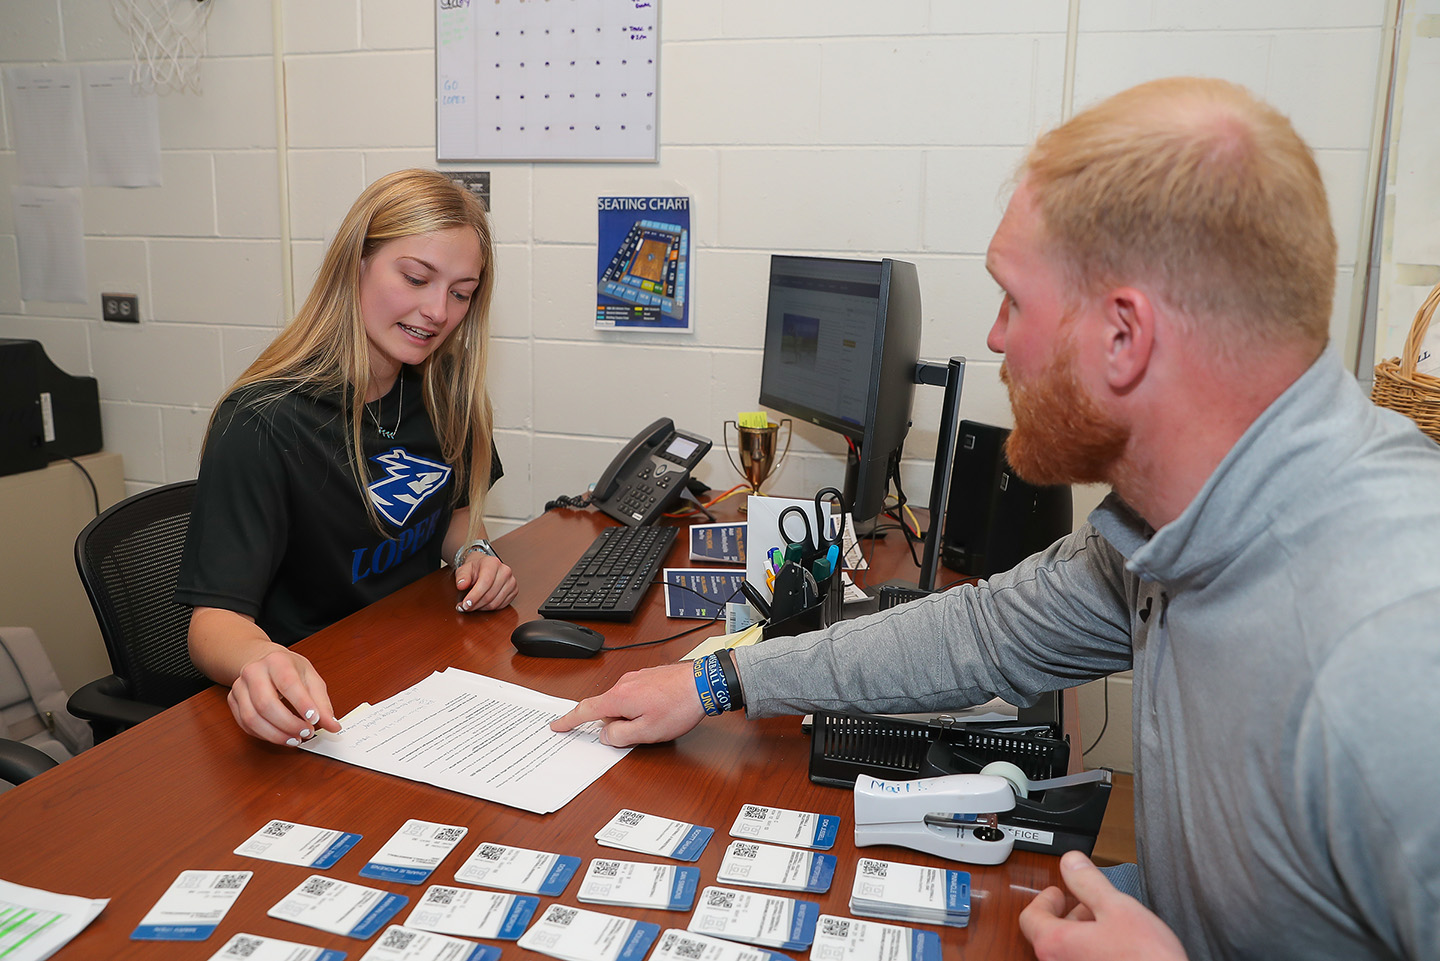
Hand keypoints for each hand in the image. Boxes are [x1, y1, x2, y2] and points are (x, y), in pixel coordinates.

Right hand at [227, 647, 341, 746]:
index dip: (302, 704)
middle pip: (266, 704)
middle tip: (306, 733)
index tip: (314, 720)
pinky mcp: (232, 700)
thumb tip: (333, 726)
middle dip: (288, 724)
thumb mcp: (311, 678)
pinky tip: (280, 736)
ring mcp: (239, 686)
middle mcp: (254, 671)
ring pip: (252, 718)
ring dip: (275, 734)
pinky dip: (264, 735)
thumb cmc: (289, 669)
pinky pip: (245, 724)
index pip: (288, 683)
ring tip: (295, 739)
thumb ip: (322, 703)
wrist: (261, 659)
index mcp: (277, 661)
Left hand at [455, 553, 517, 612]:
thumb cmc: (475, 569)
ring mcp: (511, 581)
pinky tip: (482, 604)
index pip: (485, 582)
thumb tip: (461, 585)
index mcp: (493, 563)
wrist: (485, 568)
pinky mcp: (514, 591)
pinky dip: (489, 608)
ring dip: (481, 608)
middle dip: (475, 604)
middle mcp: (505, 571)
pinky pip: (501, 606)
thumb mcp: (464, 570)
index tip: (465, 604)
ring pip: (495, 603)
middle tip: (464, 607)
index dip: (474, 596)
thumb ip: (462, 577)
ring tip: (472, 605)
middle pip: (490, 595)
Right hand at [550, 663, 705, 746]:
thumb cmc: (678, 706)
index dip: (569, 720)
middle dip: (617, 724)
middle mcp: (624, 683)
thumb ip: (620, 736)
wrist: (705, 683)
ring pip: (623, 703)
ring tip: (658, 721)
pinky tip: (661, 711)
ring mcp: (637, 677)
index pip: (585, 710)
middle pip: (607, 709)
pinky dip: (641, 706)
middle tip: (640, 732)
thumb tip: (605, 734)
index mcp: (618, 697)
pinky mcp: (649, 676)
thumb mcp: (646, 732)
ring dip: (632, 716)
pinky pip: (635, 695)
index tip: (557, 725)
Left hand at [1019, 851, 1187, 960]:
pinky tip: (1115, 946)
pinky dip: (1091, 951)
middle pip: (1049, 935)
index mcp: (1054, 943)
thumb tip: (1070, 862)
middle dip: (1068, 915)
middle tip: (1085, 904)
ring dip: (1082, 933)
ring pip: (1067, 950)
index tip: (1057, 891)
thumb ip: (1088, 882)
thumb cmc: (1143, 959)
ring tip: (1106, 924)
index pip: (1030, 917)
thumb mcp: (1117, 908)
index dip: (1044, 899)